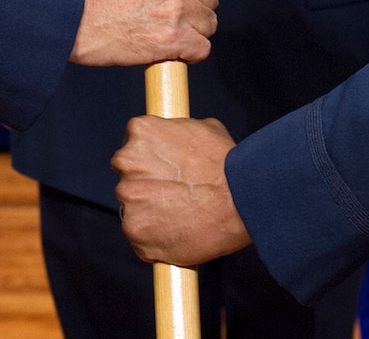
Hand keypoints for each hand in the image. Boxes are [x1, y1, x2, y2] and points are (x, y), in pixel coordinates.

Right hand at [71, 0, 218, 66]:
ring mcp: (178, 7)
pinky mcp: (175, 37)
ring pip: (209, 23)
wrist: (75, 18)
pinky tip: (174, 51)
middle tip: (175, 16)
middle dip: (196, 8)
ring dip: (194, 31)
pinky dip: (190, 54)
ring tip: (170, 33)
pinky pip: (202, 49)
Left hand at [113, 116, 250, 265]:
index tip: (164, 175)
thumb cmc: (227, 163)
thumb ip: (176, 134)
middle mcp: (126, 161)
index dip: (149, 164)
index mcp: (140, 131)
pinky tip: (179, 232)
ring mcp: (128, 198)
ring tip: (183, 215)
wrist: (242, 198)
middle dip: (147, 189)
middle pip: (128, 179)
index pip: (132, 149)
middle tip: (176, 196)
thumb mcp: (203, 129)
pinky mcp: (135, 230)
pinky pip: (139, 237)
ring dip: (150, 214)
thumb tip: (174, 141)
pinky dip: (155, 238)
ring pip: (133, 209)